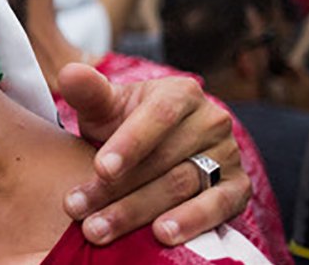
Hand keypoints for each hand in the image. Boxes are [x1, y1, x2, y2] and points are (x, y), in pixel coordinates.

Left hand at [58, 64, 248, 245]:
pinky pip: (218, 206)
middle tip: (78, 210)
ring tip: (99, 230)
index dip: (130, 143)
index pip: (158, 115)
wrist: (155, 148)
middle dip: (116, 189)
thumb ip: (88, 91)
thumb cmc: (125, 124)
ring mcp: (229, 154)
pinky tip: (162, 235)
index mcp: (180, 93)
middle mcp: (211, 120)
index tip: (100, 169)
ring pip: (182, 185)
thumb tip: (70, 73)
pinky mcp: (238, 188)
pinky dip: (192, 222)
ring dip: (137, 211)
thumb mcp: (105, 106)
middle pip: (164, 158)